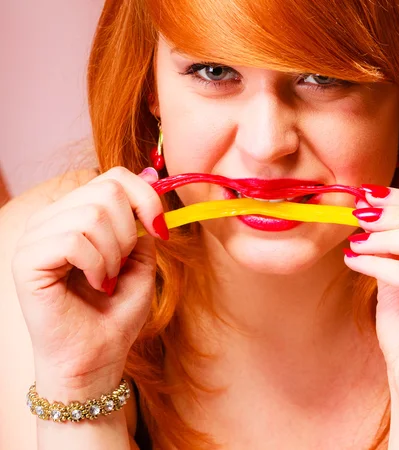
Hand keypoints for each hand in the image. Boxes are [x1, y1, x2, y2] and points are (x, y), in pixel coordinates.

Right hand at [11, 167, 167, 390]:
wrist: (97, 358)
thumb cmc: (116, 313)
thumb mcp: (141, 261)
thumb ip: (141, 225)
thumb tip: (145, 188)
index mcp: (77, 214)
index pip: (114, 177)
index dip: (146, 198)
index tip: (162, 232)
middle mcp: (53, 219)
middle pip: (106, 190)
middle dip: (129, 232)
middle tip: (122, 265)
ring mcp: (36, 237)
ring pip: (91, 214)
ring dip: (114, 253)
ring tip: (107, 280)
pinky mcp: (26, 260)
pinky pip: (73, 240)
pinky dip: (97, 265)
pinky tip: (96, 285)